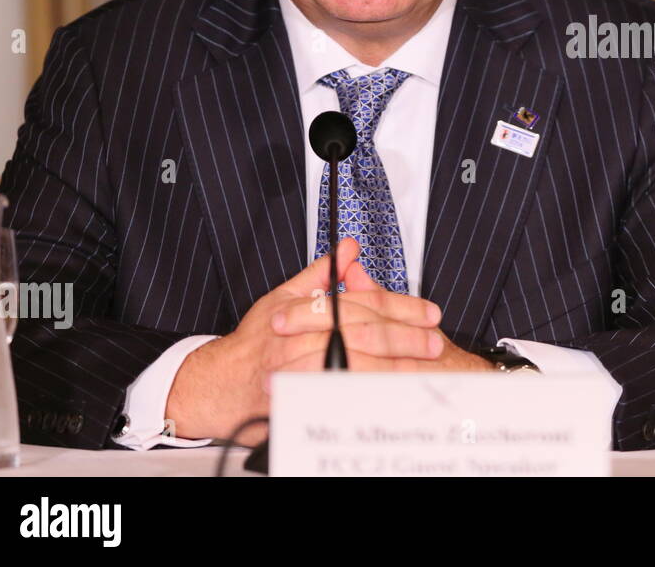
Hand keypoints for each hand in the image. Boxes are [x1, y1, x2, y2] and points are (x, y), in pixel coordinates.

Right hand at [166, 237, 442, 443]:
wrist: (220, 385)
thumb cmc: (253, 343)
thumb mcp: (283, 297)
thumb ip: (320, 274)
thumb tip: (348, 248)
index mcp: (302, 313)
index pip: (361, 304)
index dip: (400, 308)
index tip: (429, 314)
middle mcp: (300, 343)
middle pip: (363, 336)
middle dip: (405, 339)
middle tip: (435, 343)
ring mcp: (299, 376)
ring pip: (355, 368)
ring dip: (393, 369)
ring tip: (424, 369)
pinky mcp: (299, 405)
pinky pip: (342, 400)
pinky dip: (370, 396)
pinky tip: (394, 395)